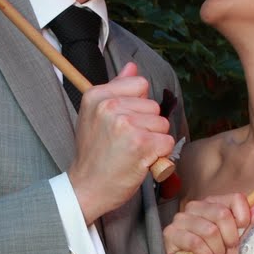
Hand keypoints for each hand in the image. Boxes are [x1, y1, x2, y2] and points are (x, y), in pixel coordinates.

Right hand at [68, 63, 174, 223]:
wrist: (87, 187)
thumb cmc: (94, 154)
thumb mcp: (96, 115)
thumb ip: (116, 88)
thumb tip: (132, 66)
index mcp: (97, 95)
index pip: (140, 84)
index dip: (139, 105)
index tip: (125, 122)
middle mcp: (110, 106)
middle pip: (153, 106)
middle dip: (147, 125)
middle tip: (126, 142)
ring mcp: (125, 124)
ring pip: (162, 123)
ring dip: (154, 140)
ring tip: (132, 152)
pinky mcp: (140, 143)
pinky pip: (166, 142)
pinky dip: (159, 155)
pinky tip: (140, 161)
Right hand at [162, 194, 253, 253]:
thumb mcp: (238, 240)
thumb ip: (250, 221)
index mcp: (211, 204)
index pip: (235, 199)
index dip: (243, 220)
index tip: (238, 237)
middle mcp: (194, 207)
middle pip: (222, 214)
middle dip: (228, 239)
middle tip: (222, 250)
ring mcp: (180, 220)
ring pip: (210, 230)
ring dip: (215, 251)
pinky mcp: (170, 234)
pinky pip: (195, 242)